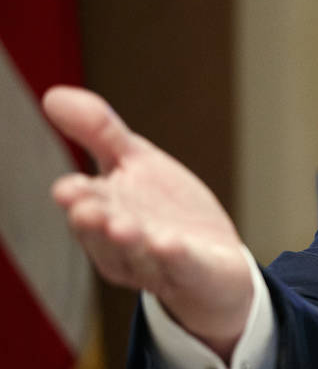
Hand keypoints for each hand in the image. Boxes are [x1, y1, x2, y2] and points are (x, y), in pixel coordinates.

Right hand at [43, 86, 251, 361]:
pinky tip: (169, 244)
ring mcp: (157, 263)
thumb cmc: (165, 212)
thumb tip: (53, 94)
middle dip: (94, 222)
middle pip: (104, 233)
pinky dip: (174, 257)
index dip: (77, 197)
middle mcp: (123, 245)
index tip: (68, 188)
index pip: (85, 204)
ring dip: (129, 241)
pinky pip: (181, 267)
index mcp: (105, 213)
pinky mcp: (194, 274)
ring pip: (137, 254)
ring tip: (125, 227)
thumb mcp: (136, 162)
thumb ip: (99, 132)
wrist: (214, 262)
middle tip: (86, 209)